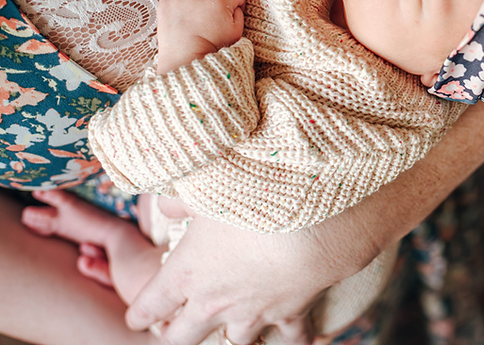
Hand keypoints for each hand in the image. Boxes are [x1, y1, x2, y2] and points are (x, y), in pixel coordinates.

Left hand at [125, 209, 380, 344]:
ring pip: (234, 342)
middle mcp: (215, 302)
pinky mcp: (291, 312)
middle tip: (173, 329)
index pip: (150, 305)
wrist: (313, 220)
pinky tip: (299, 336)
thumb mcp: (207, 186)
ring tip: (234, 329)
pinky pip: (292, 337)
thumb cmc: (254, 200)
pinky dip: (294, 338)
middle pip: (182, 337)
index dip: (140, 312)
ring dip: (232, 335)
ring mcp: (253, 312)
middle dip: (175, 335)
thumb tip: (162, 204)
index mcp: (186, 274)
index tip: (137, 315)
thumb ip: (179, 198)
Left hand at [156, 0, 245, 73]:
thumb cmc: (210, 47)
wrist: (185, 58)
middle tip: (213, 17)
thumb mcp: (237, 31)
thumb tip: (235, 4)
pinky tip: (186, 16)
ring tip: (199, 15)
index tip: (232, 12)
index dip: (237, 2)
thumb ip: (240, 13)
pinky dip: (183, 3)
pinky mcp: (167, 0)